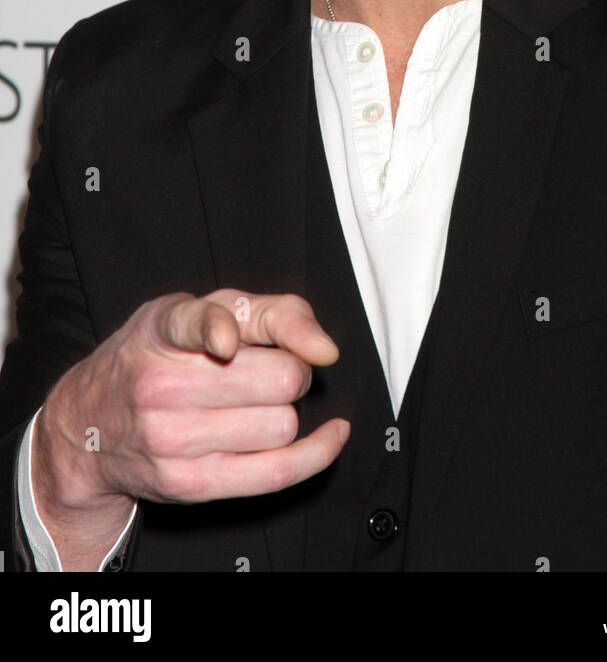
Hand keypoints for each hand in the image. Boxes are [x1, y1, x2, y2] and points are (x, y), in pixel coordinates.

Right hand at [34, 290, 348, 517]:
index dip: (218, 331)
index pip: (198, 324)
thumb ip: (269, 311)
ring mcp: (173, 439)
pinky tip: (330, 435)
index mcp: (164, 328)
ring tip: (259, 401)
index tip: (228, 343)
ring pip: (282, 424)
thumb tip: (323, 348)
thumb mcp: (197, 310)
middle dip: (292, 370)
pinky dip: (315, 454)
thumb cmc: (156, 356)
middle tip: (272, 368)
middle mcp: (162, 384)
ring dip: (287, 410)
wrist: (89, 425)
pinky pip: (276, 472)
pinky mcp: (190, 483)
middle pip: (278, 378)